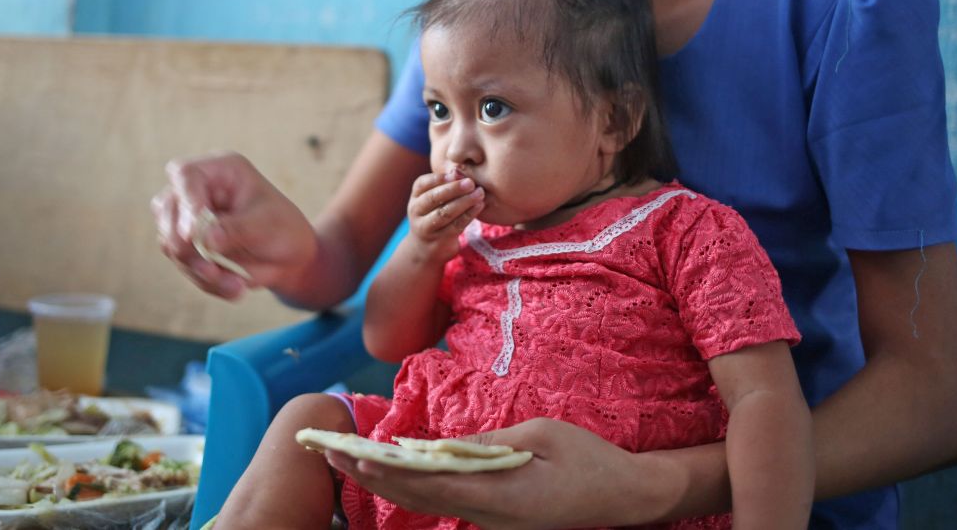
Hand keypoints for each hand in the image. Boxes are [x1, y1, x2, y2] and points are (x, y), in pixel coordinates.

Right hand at [151, 152, 315, 299]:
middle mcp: (199, 189)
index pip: (186, 174)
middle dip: (186, 245)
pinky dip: (206, 281)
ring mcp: (188, 216)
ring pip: (171, 242)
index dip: (186, 202)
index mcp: (221, 170)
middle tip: (212, 270)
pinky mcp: (187, 244)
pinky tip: (235, 288)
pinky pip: (182, 264)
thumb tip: (205, 238)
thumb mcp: (267, 226)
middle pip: (166, 208)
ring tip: (237, 285)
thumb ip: (236, 229)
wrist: (289, 257)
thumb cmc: (283, 230)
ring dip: (199, 269)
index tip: (193, 235)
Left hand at [324, 418, 668, 528]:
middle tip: (329, 453)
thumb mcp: (540, 436)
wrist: (626, 497)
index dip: (385, 471)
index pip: (428, 484)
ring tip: (348, 460)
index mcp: (499, 495)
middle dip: (370, 476)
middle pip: (417, 498)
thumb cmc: (588, 460)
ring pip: (427, 503)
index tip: (350, 455)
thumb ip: (490, 442)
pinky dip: (412, 487)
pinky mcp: (496, 518)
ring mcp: (491, 522)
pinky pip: (446, 502)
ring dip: (386, 482)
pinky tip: (392, 473)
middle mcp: (488, 516)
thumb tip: (442, 445)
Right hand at [404, 169, 484, 266]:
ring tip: (479, 193)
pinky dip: (469, 214)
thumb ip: (445, 186)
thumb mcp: (433, 201)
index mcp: (415, 198)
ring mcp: (426, 227)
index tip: (456, 173)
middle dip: (454, 189)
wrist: (425, 248)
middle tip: (471, 183)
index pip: (422, 184)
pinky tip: (479, 206)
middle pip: (433, 198)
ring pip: (445, 213)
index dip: (438, 178)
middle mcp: (416, 212)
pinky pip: (455, 226)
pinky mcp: (439, 240)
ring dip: (464, 202)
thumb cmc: (434, 216)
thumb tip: (459, 170)